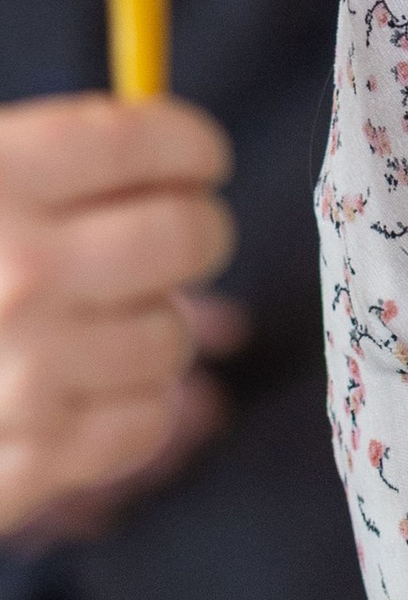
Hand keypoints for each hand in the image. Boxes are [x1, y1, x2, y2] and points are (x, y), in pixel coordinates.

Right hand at [0, 94, 235, 537]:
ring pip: (173, 335)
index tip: (195, 161)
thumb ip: (34, 166)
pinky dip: (129, 405)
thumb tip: (158, 155)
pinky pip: (142, 421)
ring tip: (95, 323)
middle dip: (191, 231)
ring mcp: (28, 371)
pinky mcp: (30, 457)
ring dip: (149, 325)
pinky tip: (82, 386)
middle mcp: (20, 271)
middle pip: (187, 235)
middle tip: (170, 236)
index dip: (189, 148)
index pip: (147, 142)